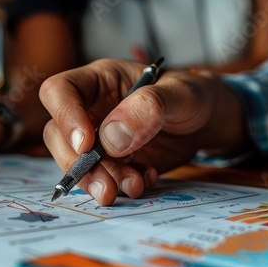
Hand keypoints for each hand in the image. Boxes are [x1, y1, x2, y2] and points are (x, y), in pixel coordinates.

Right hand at [40, 59, 234, 205]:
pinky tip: (146, 179)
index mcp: (100, 80)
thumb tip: (110, 139)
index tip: (87, 145)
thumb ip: (149, 108)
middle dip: (80, 165)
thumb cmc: (192, 95)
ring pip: (77, 163)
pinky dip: (119, 186)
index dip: (65, 117)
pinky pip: (100, 179)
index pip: (59, 91)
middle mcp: (91, 109)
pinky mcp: (111, 163)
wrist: (208, 123)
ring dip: (100, 181)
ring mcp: (98, 139)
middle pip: (58, 135)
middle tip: (108, 184)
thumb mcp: (181, 94)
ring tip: (134, 186)